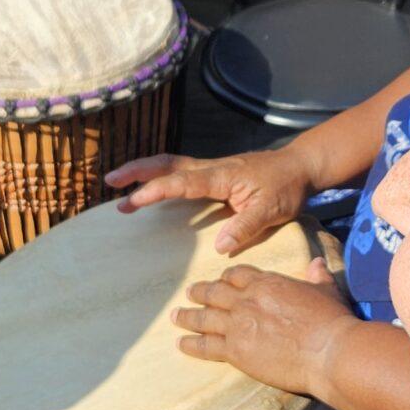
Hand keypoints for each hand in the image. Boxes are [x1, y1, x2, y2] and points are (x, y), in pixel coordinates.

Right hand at [108, 142, 317, 254]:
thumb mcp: (273, 210)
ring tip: (119, 186)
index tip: (132, 202)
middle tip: (110, 181)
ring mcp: (211, 170)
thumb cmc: (287, 187)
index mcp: (221, 176)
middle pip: (166, 164)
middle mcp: (211, 168)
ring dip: (143, 173)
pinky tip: (150, 189)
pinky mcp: (213, 175)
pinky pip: (180, 173)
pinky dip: (159, 177)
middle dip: (136, 171)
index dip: (155, 191)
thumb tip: (218, 246)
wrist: (299, 167)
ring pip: (170, 165)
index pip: (181, 182)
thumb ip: (246, 226)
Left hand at [172, 255, 349, 395]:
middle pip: (215, 293)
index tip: (222, 281)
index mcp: (267, 283)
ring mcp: (237, 325)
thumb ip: (318, 276)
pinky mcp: (235, 351)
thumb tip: (318, 263)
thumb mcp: (326, 291)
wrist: (328, 351)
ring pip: (204, 317)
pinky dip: (191, 344)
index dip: (227, 278)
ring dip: (188, 316)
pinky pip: (206, 346)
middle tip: (189, 293)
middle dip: (200, 293)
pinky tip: (181, 344)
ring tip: (176, 316)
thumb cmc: (331, 320)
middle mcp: (246, 301)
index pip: (238, 275)